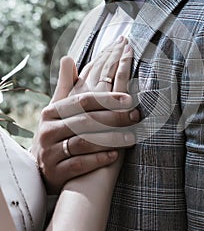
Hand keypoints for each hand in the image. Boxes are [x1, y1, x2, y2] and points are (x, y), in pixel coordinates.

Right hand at [32, 37, 138, 193]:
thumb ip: (66, 85)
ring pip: (83, 142)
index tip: (129, 99)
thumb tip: (68, 58)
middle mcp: (48, 130)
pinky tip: (114, 156)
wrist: (41, 169)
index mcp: (51, 112)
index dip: (107, 99)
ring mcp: (49, 152)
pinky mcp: (54, 172)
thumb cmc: (57, 133)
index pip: (82, 101)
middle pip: (85, 120)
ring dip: (109, 139)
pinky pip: (77, 164)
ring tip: (131, 137)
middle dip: (114, 118)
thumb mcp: (58, 109)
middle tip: (135, 117)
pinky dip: (96, 160)